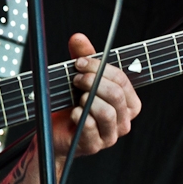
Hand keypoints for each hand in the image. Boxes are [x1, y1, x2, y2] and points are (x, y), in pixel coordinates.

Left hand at [52, 33, 140, 159]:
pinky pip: (91, 128)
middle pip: (116, 95)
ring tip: (76, 97)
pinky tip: (73, 112)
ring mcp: (110, 136)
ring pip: (107, 113)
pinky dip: (80, 116)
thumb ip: (83, 58)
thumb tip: (78, 37)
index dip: (100, 68)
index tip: (78, 63)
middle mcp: (123, 120)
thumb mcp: (79, 78)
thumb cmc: (72, 105)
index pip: (122, 80)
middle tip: (75, 79)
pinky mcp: (93, 145)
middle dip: (93, 82)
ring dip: (88, 100)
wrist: (55, 133)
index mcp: (127, 103)